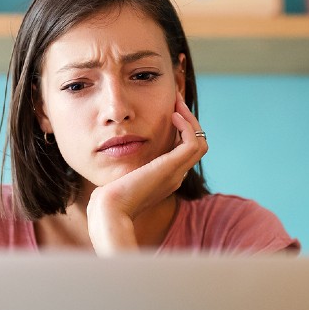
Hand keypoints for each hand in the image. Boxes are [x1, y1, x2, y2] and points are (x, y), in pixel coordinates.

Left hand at [87, 96, 207, 253]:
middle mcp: (176, 176)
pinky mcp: (173, 168)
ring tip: (176, 103)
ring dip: (190, 119)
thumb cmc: (109, 197)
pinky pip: (193, 143)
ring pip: (200, 142)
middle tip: (176, 100)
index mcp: (166, 179)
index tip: (168, 111)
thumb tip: (117, 150)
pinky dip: (187, 126)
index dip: (180, 131)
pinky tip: (172, 115)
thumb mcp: (122, 176)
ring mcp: (177, 173)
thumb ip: (128, 165)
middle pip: (196, 145)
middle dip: (188, 121)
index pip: (184, 152)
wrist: (110, 209)